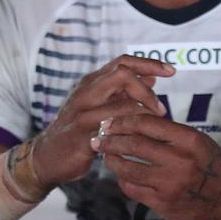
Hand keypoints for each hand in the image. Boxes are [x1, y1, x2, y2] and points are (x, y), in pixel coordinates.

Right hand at [30, 55, 172, 186]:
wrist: (49, 157)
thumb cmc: (80, 131)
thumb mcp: (101, 106)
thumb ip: (124, 93)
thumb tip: (151, 78)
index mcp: (92, 83)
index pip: (122, 62)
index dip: (148, 63)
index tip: (171, 70)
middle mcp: (86, 92)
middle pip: (122, 74)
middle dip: (147, 90)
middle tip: (161, 109)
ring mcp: (83, 112)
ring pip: (122, 103)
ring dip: (144, 115)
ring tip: (154, 128)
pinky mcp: (84, 134)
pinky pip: (115, 129)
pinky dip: (132, 133)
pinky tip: (141, 141)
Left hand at [90, 114, 220, 219]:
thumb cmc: (209, 164)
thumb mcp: (196, 141)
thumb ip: (168, 133)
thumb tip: (131, 121)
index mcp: (188, 140)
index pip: (146, 123)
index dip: (123, 121)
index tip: (110, 122)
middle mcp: (180, 161)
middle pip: (133, 144)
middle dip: (110, 140)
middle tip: (98, 138)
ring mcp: (170, 183)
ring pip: (127, 168)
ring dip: (112, 160)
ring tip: (107, 156)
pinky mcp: (163, 202)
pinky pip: (132, 188)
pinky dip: (123, 180)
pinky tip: (123, 175)